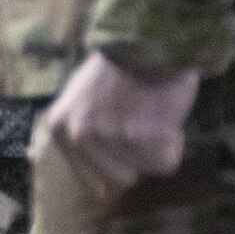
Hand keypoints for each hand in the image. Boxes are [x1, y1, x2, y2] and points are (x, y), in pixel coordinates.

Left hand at [43, 50, 198, 202]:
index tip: (123, 137)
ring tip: (150, 113)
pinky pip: (166, 161)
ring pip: (146, 168)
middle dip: (136, 155)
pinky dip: (173, 143)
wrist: (149, 42)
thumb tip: (100, 191)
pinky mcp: (142, 137)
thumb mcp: (81, 99)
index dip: (115, 160)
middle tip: (139, 121)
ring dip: (156, 146)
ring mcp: (111, 137)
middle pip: (120, 178)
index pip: (89, 176)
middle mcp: (80, 136)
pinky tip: (164, 116)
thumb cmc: (117, 69)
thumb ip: (83, 138)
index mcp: (60, 129)